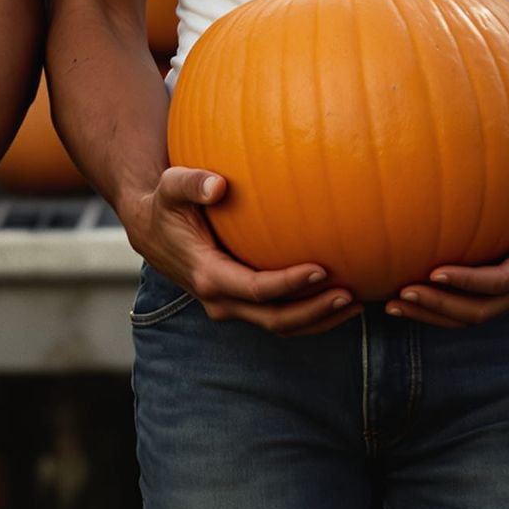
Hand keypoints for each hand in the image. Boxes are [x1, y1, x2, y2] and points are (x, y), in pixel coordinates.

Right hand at [126, 166, 361, 338]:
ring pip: (281, 325)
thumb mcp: (171, 186)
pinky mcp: (240, 303)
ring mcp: (230, 306)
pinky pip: (278, 316)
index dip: (290, 284)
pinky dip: (309, 314)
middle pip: (276, 320)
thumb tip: (219, 185)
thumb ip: (192, 183)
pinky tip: (337, 298)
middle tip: (351, 294)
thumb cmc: (166, 203)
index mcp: (207, 275)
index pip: (256, 289)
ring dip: (319, 319)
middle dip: (315, 312)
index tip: (322, 269)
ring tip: (357, 302)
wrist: (151, 230)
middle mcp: (220, 300)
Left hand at [385, 121, 508, 327]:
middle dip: (439, 305)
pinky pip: (474, 306)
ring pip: (474, 316)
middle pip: (481, 309)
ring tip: (390, 302)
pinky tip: (408, 294)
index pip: (501, 280)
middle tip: (396, 293)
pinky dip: (442, 307)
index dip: (467, 281)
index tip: (432, 273)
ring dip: (434, 314)